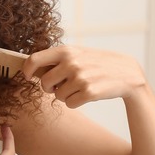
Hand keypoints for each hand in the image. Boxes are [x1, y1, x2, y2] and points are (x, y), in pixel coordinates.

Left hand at [22, 45, 146, 107]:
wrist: (128, 73)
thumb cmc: (97, 63)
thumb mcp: (78, 53)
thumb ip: (56, 59)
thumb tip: (30, 69)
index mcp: (66, 50)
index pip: (34, 59)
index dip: (27, 70)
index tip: (27, 76)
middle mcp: (71, 63)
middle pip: (44, 83)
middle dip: (50, 88)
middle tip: (62, 85)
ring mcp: (80, 78)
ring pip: (57, 96)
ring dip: (65, 95)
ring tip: (80, 87)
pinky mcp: (89, 92)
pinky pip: (69, 104)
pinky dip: (75, 102)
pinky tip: (86, 94)